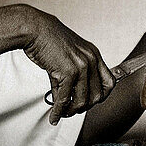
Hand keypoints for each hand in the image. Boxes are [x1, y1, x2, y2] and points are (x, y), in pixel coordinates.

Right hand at [18, 6, 114, 123]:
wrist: (35, 29)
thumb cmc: (48, 39)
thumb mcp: (70, 53)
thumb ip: (75, 72)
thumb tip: (71, 95)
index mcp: (94, 54)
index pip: (109, 82)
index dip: (101, 96)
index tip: (91, 102)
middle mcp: (91, 60)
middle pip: (97, 96)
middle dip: (84, 107)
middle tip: (73, 110)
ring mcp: (81, 66)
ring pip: (82, 101)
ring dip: (71, 111)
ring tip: (62, 114)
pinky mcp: (68, 72)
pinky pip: (65, 99)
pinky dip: (59, 111)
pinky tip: (54, 115)